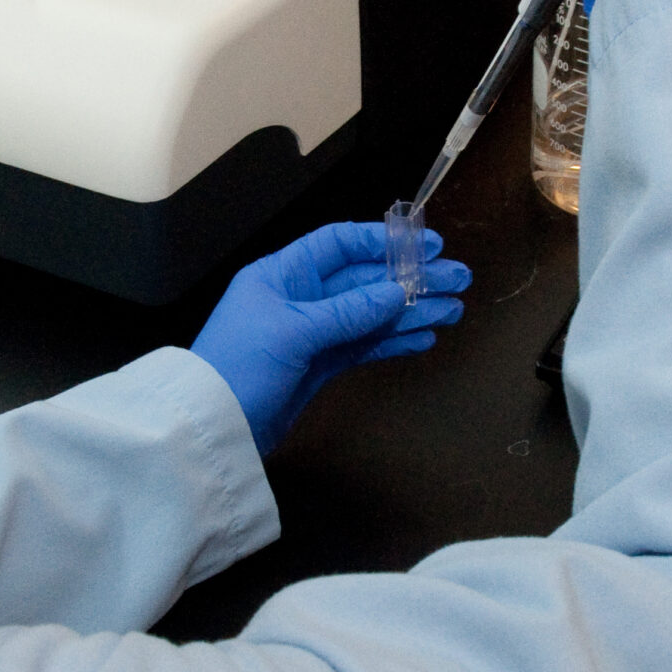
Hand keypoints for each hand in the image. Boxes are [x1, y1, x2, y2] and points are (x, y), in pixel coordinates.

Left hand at [191, 221, 470, 454]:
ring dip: (411, 312)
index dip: (382, 241)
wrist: (213, 430)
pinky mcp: (318, 366)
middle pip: (364, 280)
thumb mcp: (292, 332)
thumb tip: (397, 292)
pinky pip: (363, 345)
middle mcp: (298, 297)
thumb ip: (347, 311)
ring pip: (370, 315)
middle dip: (410, 280)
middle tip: (458, 281)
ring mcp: (311, 334)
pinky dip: (392, 341)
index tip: (427, 245)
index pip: (338, 244)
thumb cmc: (239, 367)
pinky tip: (424, 338)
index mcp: (282, 274)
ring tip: (453, 311)